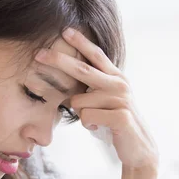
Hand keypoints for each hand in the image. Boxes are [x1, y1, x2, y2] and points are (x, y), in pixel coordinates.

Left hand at [34, 28, 158, 170]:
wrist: (139, 149)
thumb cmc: (115, 124)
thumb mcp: (104, 101)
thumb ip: (91, 88)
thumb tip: (65, 78)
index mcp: (116, 77)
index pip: (96, 55)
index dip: (80, 41)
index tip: (64, 30)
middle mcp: (119, 84)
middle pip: (82, 70)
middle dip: (58, 61)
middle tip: (38, 54)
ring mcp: (121, 99)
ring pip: (78, 102)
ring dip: (81, 115)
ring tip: (97, 121)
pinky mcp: (120, 117)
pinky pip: (86, 117)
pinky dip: (89, 125)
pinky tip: (101, 128)